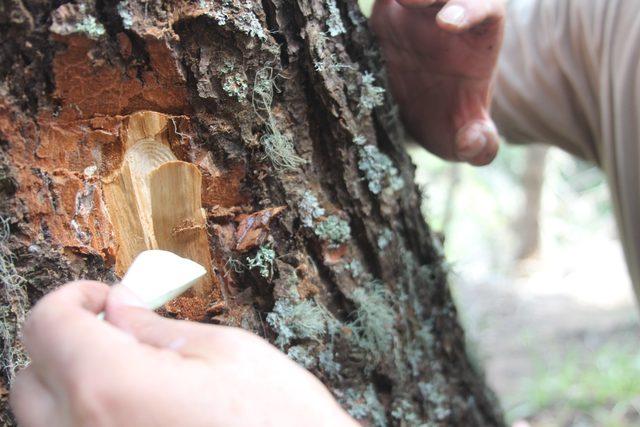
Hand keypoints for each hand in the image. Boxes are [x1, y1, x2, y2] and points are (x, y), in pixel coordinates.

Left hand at [10, 281, 355, 426]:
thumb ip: (156, 327)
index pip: (46, 326)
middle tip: (115, 330)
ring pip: (43, 423)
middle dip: (65, 343)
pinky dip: (88, 421)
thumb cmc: (282, 421)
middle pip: (28, 379)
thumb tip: (117, 307)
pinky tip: (137, 409)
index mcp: (110, 388)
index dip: (71, 298)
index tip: (103, 296)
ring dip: (71, 387)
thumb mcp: (225, 352)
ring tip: (129, 372)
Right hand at [371, 0, 505, 164]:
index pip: (485, 9)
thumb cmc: (448, 120)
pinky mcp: (386, 12)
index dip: (470, 10)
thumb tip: (472, 143)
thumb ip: (480, 144)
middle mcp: (447, 13)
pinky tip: (345, 4)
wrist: (417, 115)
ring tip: (385, 2)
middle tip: (410, 1)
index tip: (447, 23)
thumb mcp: (465, 138)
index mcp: (477, 36)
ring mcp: (415, 10)